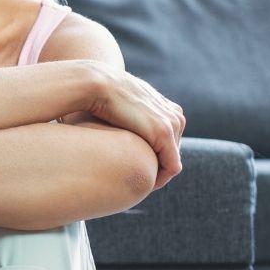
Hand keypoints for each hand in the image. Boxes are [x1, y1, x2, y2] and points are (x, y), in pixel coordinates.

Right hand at [85, 63, 186, 189]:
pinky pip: (171, 166)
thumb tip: (106, 137)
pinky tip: (144, 185)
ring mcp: (172, 124)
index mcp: (164, 107)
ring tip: (139, 184)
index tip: (134, 168)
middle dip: (156, 166)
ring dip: (158, 174)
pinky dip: (161, 178)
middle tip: (136, 180)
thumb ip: (122, 122)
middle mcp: (174, 115)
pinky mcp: (164, 133)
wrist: (96, 83)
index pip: (168, 140)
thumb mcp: (116, 109)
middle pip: (172, 151)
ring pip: (173, 160)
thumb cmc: (96, 99)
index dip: (152, 156)